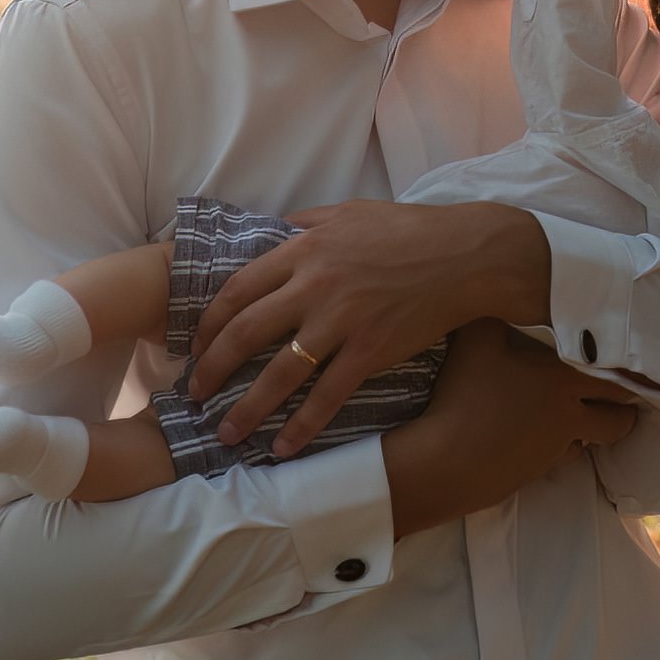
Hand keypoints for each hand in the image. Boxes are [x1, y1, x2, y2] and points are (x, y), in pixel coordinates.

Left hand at [185, 200, 549, 455]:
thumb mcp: (350, 212)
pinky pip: (328, 395)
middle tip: (193, 394)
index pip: (239, 289)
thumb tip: (275, 232)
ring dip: (247, 408)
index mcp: (305, 249)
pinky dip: (302, 425)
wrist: (466, 255)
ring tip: (226, 433)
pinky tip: (284, 447)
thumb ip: (306, 223)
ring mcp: (342, 321)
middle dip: (213, 369)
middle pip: (247, 332)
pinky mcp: (371, 351)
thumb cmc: (410, 230)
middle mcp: (315, 286)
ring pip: (280, 372)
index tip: (195, 346)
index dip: (210, 322)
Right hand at [383, 321, 639, 536]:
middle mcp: (571, 416)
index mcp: (566, 379)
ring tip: (587, 415)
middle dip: (624, 408)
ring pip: (590, 441)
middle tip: (624, 396)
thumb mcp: (477, 338)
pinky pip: (562, 458)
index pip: (619, 377)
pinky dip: (562, 447)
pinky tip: (547, 436)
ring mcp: (555, 449)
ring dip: (593, 430)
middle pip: (617, 419)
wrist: (447, 461)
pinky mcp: (535, 473)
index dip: (633, 373)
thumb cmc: (467, 394)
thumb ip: (497, 311)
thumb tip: (509, 292)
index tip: (640, 367)